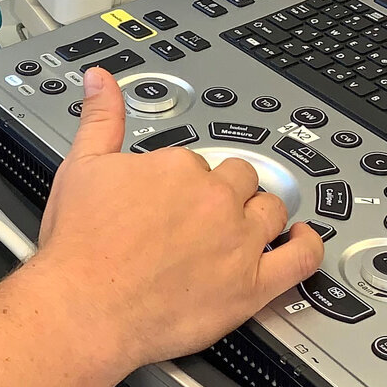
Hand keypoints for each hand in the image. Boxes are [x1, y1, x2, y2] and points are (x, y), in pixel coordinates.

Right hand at [32, 67, 323, 374]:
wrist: (84, 307)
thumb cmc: (79, 247)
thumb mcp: (81, 167)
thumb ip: (99, 118)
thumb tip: (102, 80)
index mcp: (178, 167)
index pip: (195, 161)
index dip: (180, 180)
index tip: (166, 197)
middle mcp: (215, 200)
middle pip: (239, 180)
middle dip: (224, 192)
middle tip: (198, 213)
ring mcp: (238, 243)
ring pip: (271, 211)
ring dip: (260, 213)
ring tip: (243, 224)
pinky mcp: (252, 286)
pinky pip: (300, 260)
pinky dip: (307, 246)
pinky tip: (301, 240)